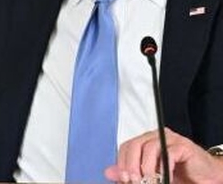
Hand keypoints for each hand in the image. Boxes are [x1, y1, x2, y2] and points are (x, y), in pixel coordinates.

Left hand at [105, 127, 222, 183]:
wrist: (206, 178)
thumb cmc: (179, 176)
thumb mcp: (150, 176)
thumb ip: (131, 173)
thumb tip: (109, 172)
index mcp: (146, 141)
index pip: (127, 146)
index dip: (122, 162)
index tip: (123, 178)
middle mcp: (156, 137)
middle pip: (135, 144)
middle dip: (131, 165)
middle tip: (134, 180)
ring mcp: (170, 139)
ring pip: (150, 147)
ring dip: (146, 167)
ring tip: (150, 181)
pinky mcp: (184, 146)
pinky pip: (169, 153)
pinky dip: (164, 167)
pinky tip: (164, 178)